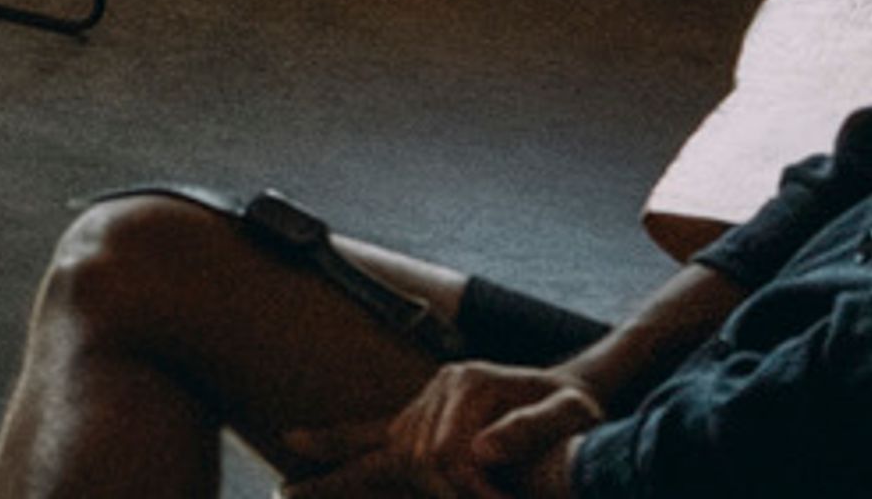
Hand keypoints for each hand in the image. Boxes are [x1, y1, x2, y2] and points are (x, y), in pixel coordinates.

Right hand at [281, 364, 595, 498]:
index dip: (468, 492)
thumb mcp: (571, 415)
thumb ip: (533, 429)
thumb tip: (482, 450)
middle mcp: (439, 387)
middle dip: (406, 491)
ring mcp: (428, 399)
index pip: (445, 453)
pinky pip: (371, 433)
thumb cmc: (578, 409)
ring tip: (292, 492)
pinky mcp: (426, 413)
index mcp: (469, 383)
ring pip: (381, 445)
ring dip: (350, 470)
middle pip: (403, 451)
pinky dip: (338, 444)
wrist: (578, 389)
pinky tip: (300, 447)